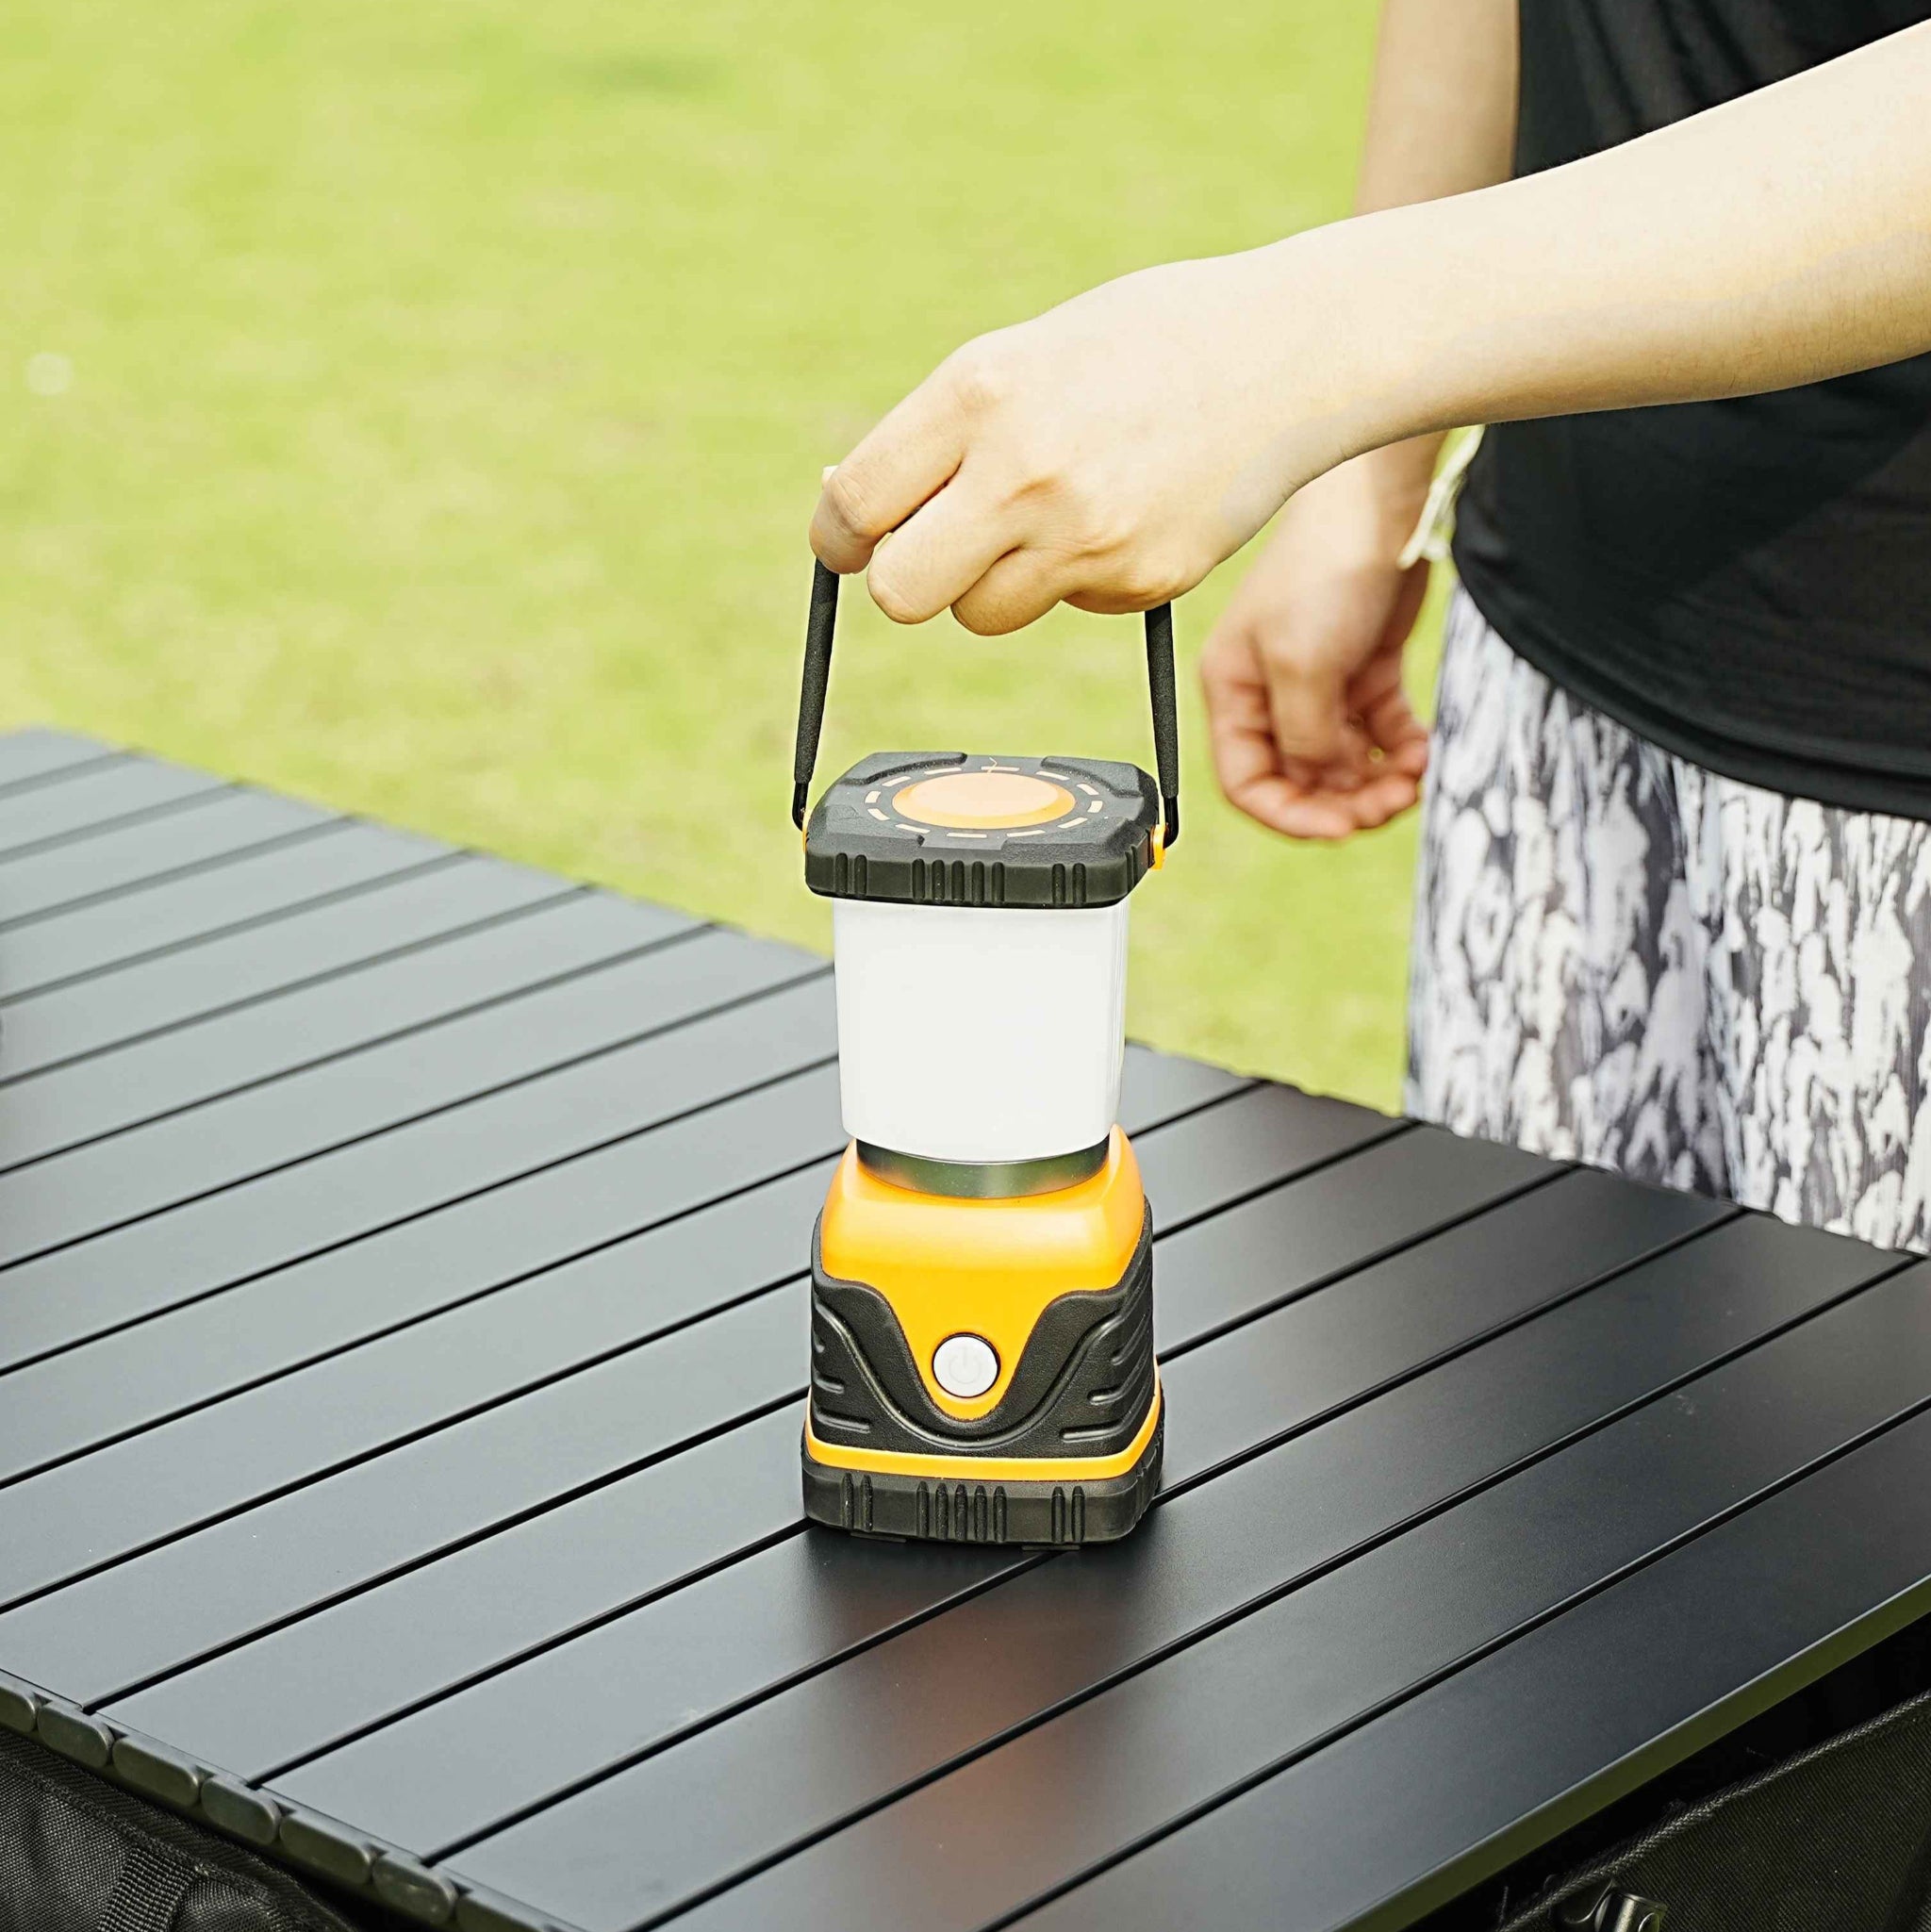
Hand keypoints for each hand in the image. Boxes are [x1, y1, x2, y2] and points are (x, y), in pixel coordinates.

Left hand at [810, 239, 1373, 634]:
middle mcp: (1024, 471)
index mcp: (980, 393)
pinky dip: (1079, 575)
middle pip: (901, 595)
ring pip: (981, 615)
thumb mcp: (1021, 356)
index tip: (855, 540)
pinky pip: (1066, 606)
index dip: (843, 537)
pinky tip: (1126, 511)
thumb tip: (849, 509)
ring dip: (994, 583)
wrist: (1287, 354)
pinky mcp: (1139, 582)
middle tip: (932, 553)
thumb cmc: (1142, 343)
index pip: (857, 506)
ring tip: (1051, 515)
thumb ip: (939, 433)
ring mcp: (1086, 537)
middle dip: (906, 581)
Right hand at [1199, 449, 1432, 839]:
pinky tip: (1423, 749)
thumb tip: (1317, 779)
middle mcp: (1270, 694)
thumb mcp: (1302, 664)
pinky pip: (1381, 731)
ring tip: (1414, 774)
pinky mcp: (1365, 668)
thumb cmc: (1323, 568)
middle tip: (1389, 803)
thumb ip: (1304, 734)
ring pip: (1345, 762)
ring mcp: (1319, 683)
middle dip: (1344, 801)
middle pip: (1301, 779)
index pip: (1246, 781)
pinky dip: (1401, 748)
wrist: (1380, 503)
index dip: (1290, 815)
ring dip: (1379, 780)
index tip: (1339, 828)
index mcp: (1234, 692)